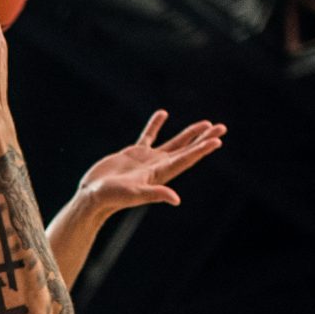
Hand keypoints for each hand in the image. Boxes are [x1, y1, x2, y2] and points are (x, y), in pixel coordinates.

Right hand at [78, 110, 225, 214]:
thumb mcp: (134, 194)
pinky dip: (156, 125)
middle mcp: (158, 167)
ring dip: (189, 134)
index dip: (202, 149)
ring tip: (205, 124)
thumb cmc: (112, 197)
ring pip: (174, 143)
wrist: (92, 197)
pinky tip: (163, 113)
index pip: (186, 159)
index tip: (218, 140)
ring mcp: (147, 160)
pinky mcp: (133, 154)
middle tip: (222, 128)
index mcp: (161, 174)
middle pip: (187, 150)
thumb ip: (155, 194)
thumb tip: (176, 199)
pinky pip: (149, 136)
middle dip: (204, 139)